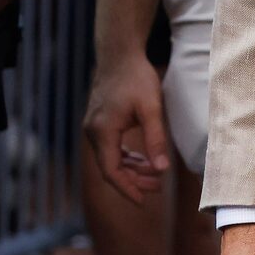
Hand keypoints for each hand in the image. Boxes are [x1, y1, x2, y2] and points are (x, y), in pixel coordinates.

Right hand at [81, 51, 173, 202]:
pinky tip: (142, 160)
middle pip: (111, 167)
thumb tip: (161, 170)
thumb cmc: (136, 77)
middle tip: (157, 187)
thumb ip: (155, 140)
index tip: (143, 201)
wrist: (119, 54)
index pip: (111, 171)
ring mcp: (94, 127)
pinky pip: (111, 147)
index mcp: (103, 131)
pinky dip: (126, 156)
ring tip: (155, 176)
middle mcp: (93, 132)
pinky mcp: (99, 122)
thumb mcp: (151, 108)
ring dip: (131, 169)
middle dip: (133, 180)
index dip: (127, 189)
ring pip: (111, 158)